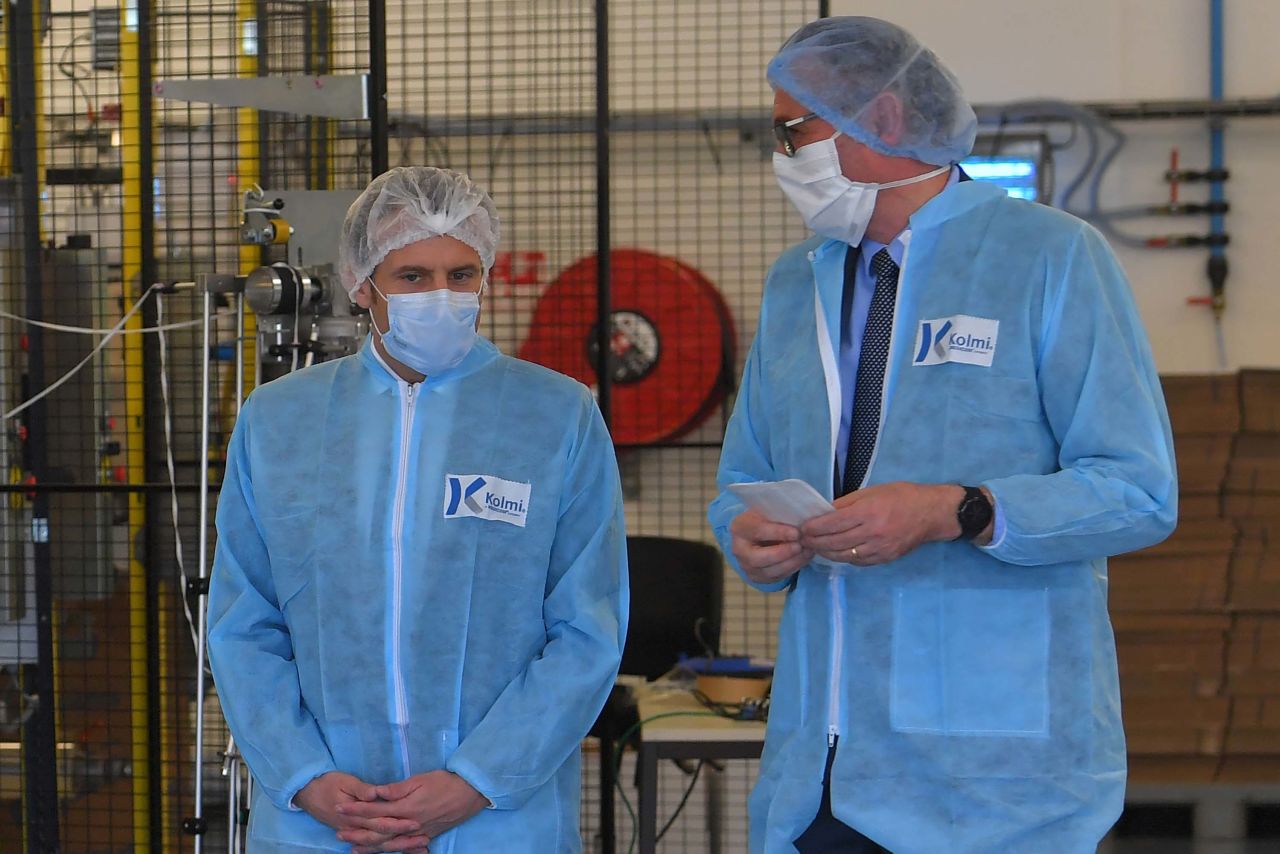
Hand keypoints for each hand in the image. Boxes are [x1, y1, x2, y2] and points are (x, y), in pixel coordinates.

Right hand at [294, 771, 418, 846]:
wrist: (306, 792)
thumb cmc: (326, 783)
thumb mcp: (344, 781)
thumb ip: (362, 789)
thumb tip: (376, 793)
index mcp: (355, 814)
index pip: (380, 821)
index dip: (398, 823)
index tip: (416, 823)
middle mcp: (355, 827)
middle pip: (382, 836)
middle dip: (404, 839)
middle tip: (424, 840)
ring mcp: (353, 832)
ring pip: (378, 844)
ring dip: (398, 847)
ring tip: (419, 849)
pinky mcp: (353, 832)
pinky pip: (372, 845)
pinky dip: (386, 849)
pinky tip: (401, 850)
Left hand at [337, 770, 488, 851]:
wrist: (469, 794)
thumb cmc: (445, 782)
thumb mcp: (420, 779)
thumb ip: (397, 788)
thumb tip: (375, 793)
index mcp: (406, 808)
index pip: (375, 811)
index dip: (356, 810)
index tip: (340, 808)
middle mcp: (409, 824)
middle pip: (378, 832)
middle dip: (357, 832)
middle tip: (338, 833)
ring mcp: (416, 833)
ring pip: (388, 844)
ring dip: (368, 846)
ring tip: (352, 847)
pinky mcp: (424, 836)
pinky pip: (402, 847)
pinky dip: (388, 850)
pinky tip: (379, 851)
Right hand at [729, 507, 813, 584]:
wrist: (760, 533)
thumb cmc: (768, 518)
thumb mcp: (770, 511)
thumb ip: (780, 515)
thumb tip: (801, 522)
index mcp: (739, 527)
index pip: (757, 531)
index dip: (778, 533)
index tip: (797, 533)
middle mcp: (738, 549)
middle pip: (757, 558)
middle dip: (782, 553)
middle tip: (801, 546)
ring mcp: (746, 566)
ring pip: (768, 571)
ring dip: (791, 562)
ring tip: (807, 552)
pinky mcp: (757, 577)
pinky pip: (776, 577)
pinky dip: (792, 568)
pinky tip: (803, 558)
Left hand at [800, 482, 962, 565]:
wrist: (931, 513)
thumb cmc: (901, 496)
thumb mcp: (871, 491)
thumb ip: (846, 503)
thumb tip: (824, 512)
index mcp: (868, 512)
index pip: (832, 524)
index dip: (814, 528)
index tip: (802, 528)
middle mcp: (873, 533)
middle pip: (835, 542)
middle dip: (815, 542)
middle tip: (802, 540)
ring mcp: (879, 549)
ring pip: (844, 555)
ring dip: (826, 552)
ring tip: (814, 547)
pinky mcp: (885, 559)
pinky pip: (858, 561)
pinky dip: (844, 557)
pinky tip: (835, 552)